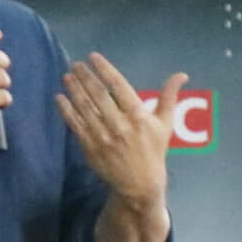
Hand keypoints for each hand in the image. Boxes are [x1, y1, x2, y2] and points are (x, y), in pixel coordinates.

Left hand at [59, 52, 185, 206]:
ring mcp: (103, 137)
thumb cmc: (154, 150)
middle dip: (85, 77)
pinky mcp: (91, 148)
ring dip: (74, 90)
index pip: (118, 86)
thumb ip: (170, 97)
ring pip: (85, 108)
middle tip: (76, 64)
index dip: (104, 69)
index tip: (93, 57)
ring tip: (67, 76)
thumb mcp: (165, 124)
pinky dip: (66, 110)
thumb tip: (181, 75)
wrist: (140, 184)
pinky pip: (76, 125)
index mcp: (139, 116)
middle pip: (98, 95)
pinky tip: (60, 97)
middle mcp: (120, 125)